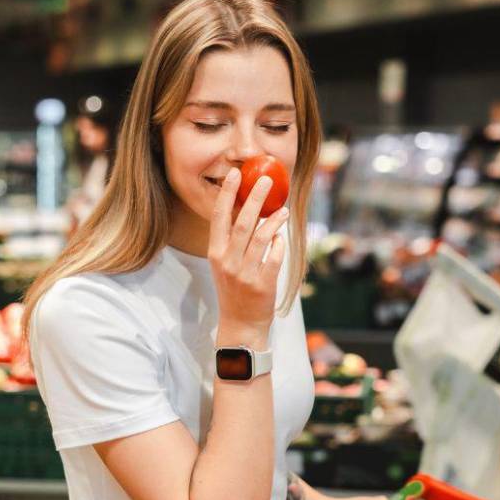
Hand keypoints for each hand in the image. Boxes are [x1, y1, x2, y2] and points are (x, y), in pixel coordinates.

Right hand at [209, 168, 290, 342]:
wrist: (241, 324)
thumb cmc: (234, 290)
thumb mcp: (225, 264)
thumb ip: (232, 240)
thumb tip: (247, 208)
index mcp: (216, 253)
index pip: (219, 217)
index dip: (227, 194)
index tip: (236, 174)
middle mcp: (228, 261)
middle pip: (242, 222)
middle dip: (255, 198)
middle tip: (267, 181)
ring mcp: (245, 274)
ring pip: (261, 237)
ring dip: (274, 220)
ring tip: (283, 209)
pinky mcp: (263, 284)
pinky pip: (274, 257)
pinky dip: (279, 243)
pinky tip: (281, 236)